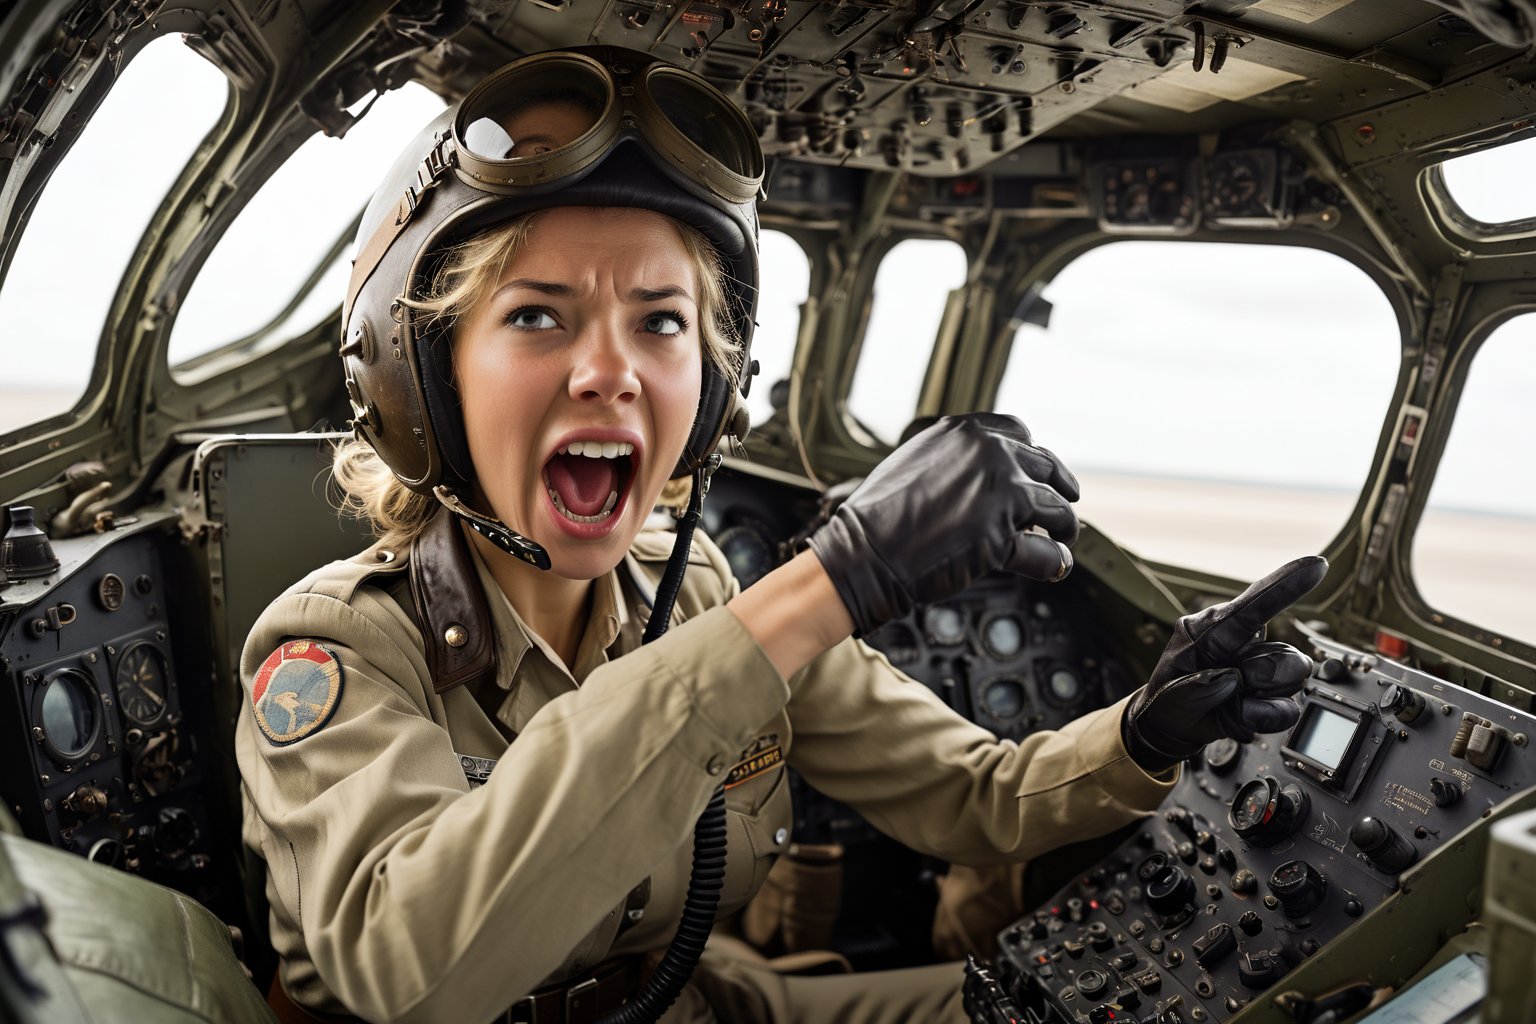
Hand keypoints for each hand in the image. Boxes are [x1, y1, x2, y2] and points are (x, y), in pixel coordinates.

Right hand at [806, 413, 1078, 636]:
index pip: (1018, 432)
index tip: (1039, 470)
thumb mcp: (914, 462)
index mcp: (964, 431)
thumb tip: (981, 476)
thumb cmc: (877, 515)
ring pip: (1056, 507)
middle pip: (1045, 465)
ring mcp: (1000, 492)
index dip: (1032, 454)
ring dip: (1063, 524)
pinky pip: (1047, 551)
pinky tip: (1057, 566)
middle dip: (1059, 485)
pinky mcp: (1002, 536)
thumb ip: (952, 460)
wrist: (862, 553)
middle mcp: (988, 453)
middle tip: (1065, 502)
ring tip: (1063, 537)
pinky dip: (1056, 561)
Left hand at [1122, 556, 1327, 771]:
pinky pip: (1288, 708)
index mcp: (1215, 630)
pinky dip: (1264, 716)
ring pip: (1294, 675)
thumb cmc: (1170, 697)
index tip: (1316, 566)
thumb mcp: (1171, 689)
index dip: (1286, 584)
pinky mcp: (1273, 697)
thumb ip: (1199, 684)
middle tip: (1228, 685)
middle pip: (1284, 652)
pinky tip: (1241, 713)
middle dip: (1261, 675)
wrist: (1173, 728)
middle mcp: (1245, 644)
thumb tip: (1234, 678)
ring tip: (1231, 699)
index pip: (1255, 603)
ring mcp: (1263, 670)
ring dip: (1262, 694)